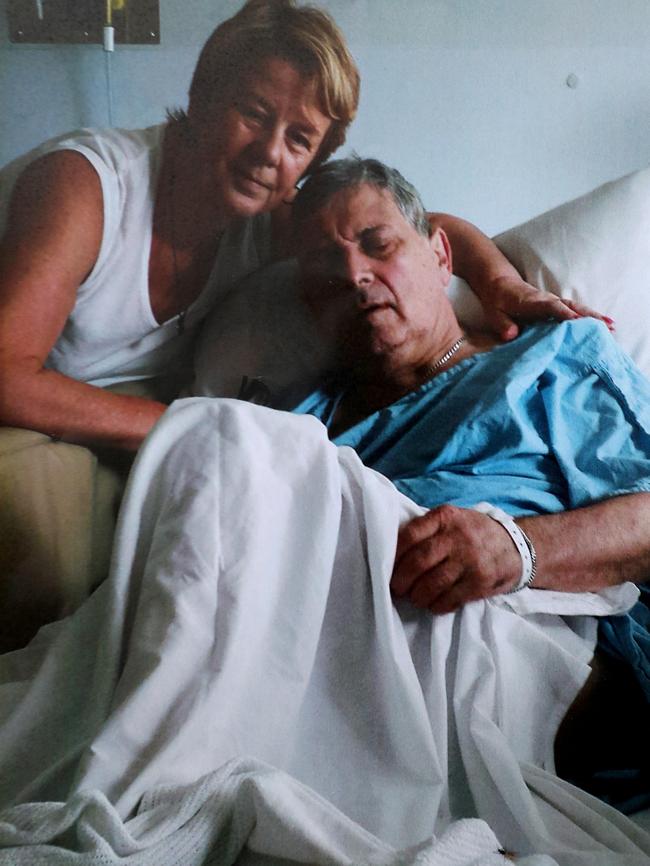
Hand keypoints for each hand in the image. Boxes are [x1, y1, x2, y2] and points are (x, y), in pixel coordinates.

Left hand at [390, 505, 521, 613]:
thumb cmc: (473, 533)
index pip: (410, 535)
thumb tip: (392, 551)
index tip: (386, 567)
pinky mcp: (481, 582)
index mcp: (445, 517)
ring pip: (432, 584)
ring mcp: (471, 560)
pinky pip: (450, 599)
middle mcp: (458, 536)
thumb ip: (427, 529)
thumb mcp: (452, 519)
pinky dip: (437, 606)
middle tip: (396, 589)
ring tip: (415, 598)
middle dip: (401, 580)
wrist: (515, 545)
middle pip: (418, 562)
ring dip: (418, 596)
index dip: (393, 555)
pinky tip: (434, 604)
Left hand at [484, 275, 613, 341]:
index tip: (577, 321)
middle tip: (607, 326)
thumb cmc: (497, 300)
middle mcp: (546, 300)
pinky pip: (574, 311)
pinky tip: (602, 325)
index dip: (564, 313)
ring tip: (612, 327)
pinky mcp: (555, 306)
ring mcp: (553, 302)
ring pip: (576, 308)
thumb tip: (512, 335)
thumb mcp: (494, 313)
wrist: (500, 284)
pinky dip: (588, 317)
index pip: (551, 307)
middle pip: (571, 307)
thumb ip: (503, 324)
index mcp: (532, 302)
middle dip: (588, 316)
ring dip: (594, 317)